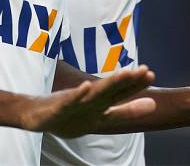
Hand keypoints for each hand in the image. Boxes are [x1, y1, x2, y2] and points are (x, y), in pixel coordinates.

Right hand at [20, 65, 155, 137]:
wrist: (35, 116)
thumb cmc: (71, 114)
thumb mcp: (102, 118)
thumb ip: (126, 112)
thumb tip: (155, 105)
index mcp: (100, 104)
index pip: (121, 93)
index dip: (135, 85)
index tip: (151, 74)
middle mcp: (89, 101)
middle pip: (111, 90)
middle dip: (127, 81)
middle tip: (145, 70)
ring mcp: (75, 103)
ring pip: (94, 93)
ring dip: (108, 84)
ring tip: (123, 74)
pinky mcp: (59, 107)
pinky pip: (70, 102)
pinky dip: (78, 95)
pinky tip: (86, 87)